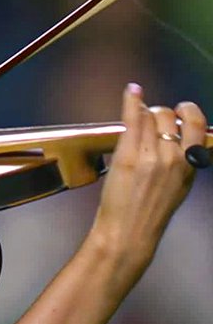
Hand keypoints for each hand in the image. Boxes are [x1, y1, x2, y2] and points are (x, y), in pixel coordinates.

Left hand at [88, 85, 204, 282]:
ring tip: (137, 122)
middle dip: (158, 113)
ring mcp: (151, 156)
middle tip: (150, 122)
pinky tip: (132, 90)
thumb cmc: (152, 211)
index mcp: (189, 166)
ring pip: (148, 115)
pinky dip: (130, 101)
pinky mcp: (128, 155)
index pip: (195, 125)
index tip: (181, 110)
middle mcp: (173, 159)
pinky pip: (132, 118)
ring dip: (142, 113)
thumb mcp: (179, 186)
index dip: (188, 112)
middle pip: (167, 115)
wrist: (128, 233)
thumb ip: (183, 160)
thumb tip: (184, 135)